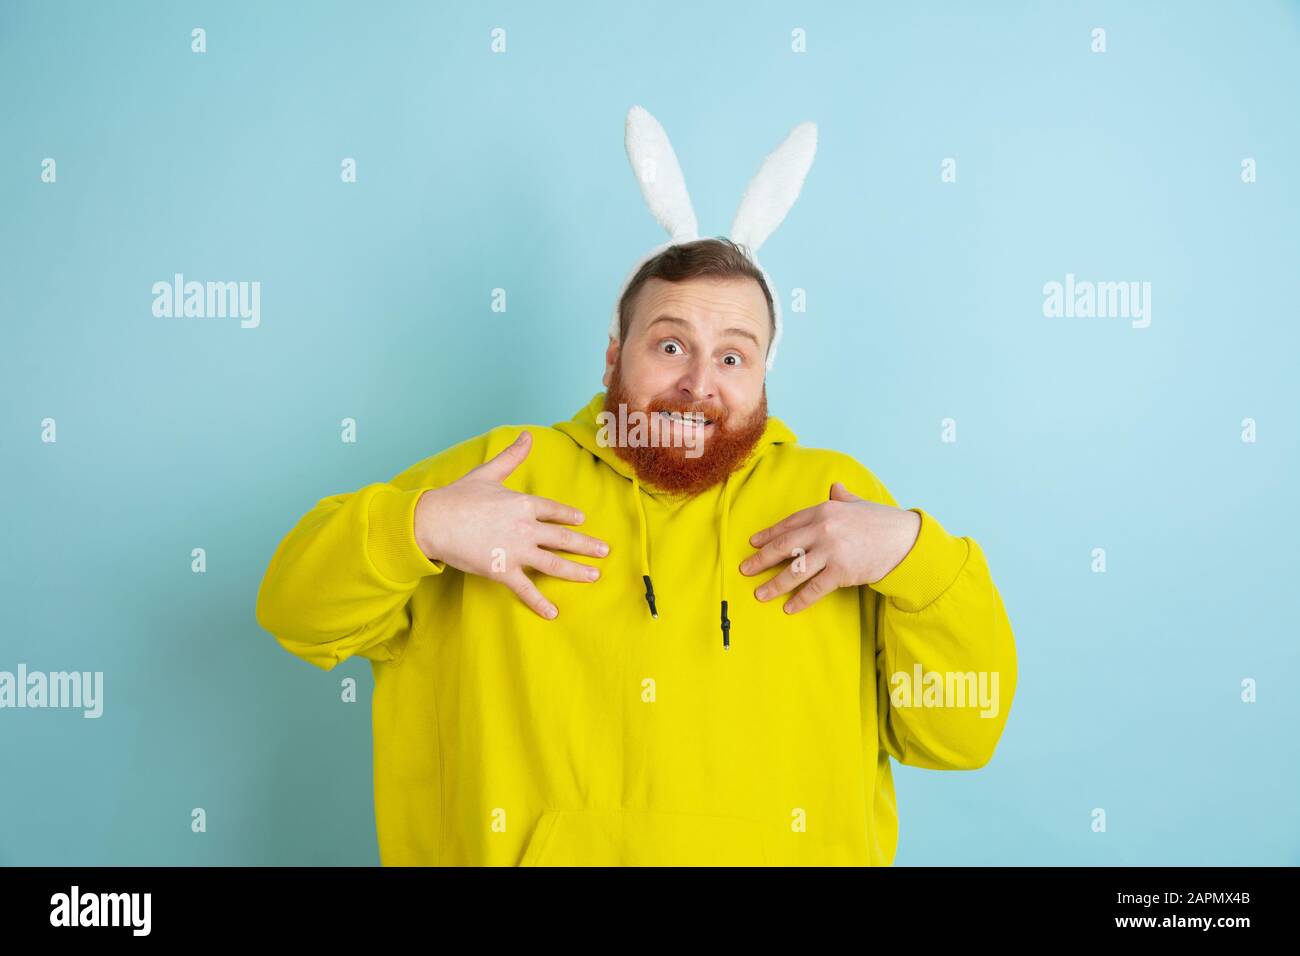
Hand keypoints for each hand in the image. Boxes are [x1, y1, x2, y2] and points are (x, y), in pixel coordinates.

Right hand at [413, 430, 608, 619]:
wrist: (434, 521)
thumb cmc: (458, 496)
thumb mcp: (488, 472)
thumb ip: (512, 456)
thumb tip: (527, 434)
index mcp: (524, 504)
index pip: (554, 510)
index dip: (569, 516)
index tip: (582, 521)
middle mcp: (526, 528)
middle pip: (563, 538)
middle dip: (586, 545)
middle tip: (605, 551)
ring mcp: (516, 551)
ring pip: (554, 564)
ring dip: (577, 571)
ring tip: (595, 576)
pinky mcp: (502, 570)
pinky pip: (526, 589)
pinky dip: (539, 603)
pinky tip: (553, 613)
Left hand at [739, 482, 920, 613]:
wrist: (905, 540)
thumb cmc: (882, 521)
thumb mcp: (858, 504)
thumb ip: (842, 498)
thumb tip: (834, 488)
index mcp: (824, 510)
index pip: (788, 524)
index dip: (768, 535)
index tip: (753, 543)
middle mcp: (823, 529)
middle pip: (784, 547)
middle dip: (762, 559)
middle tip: (745, 569)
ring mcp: (831, 551)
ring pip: (795, 571)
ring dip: (775, 584)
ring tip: (760, 594)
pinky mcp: (841, 571)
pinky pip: (815, 588)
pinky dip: (800, 599)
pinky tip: (789, 607)